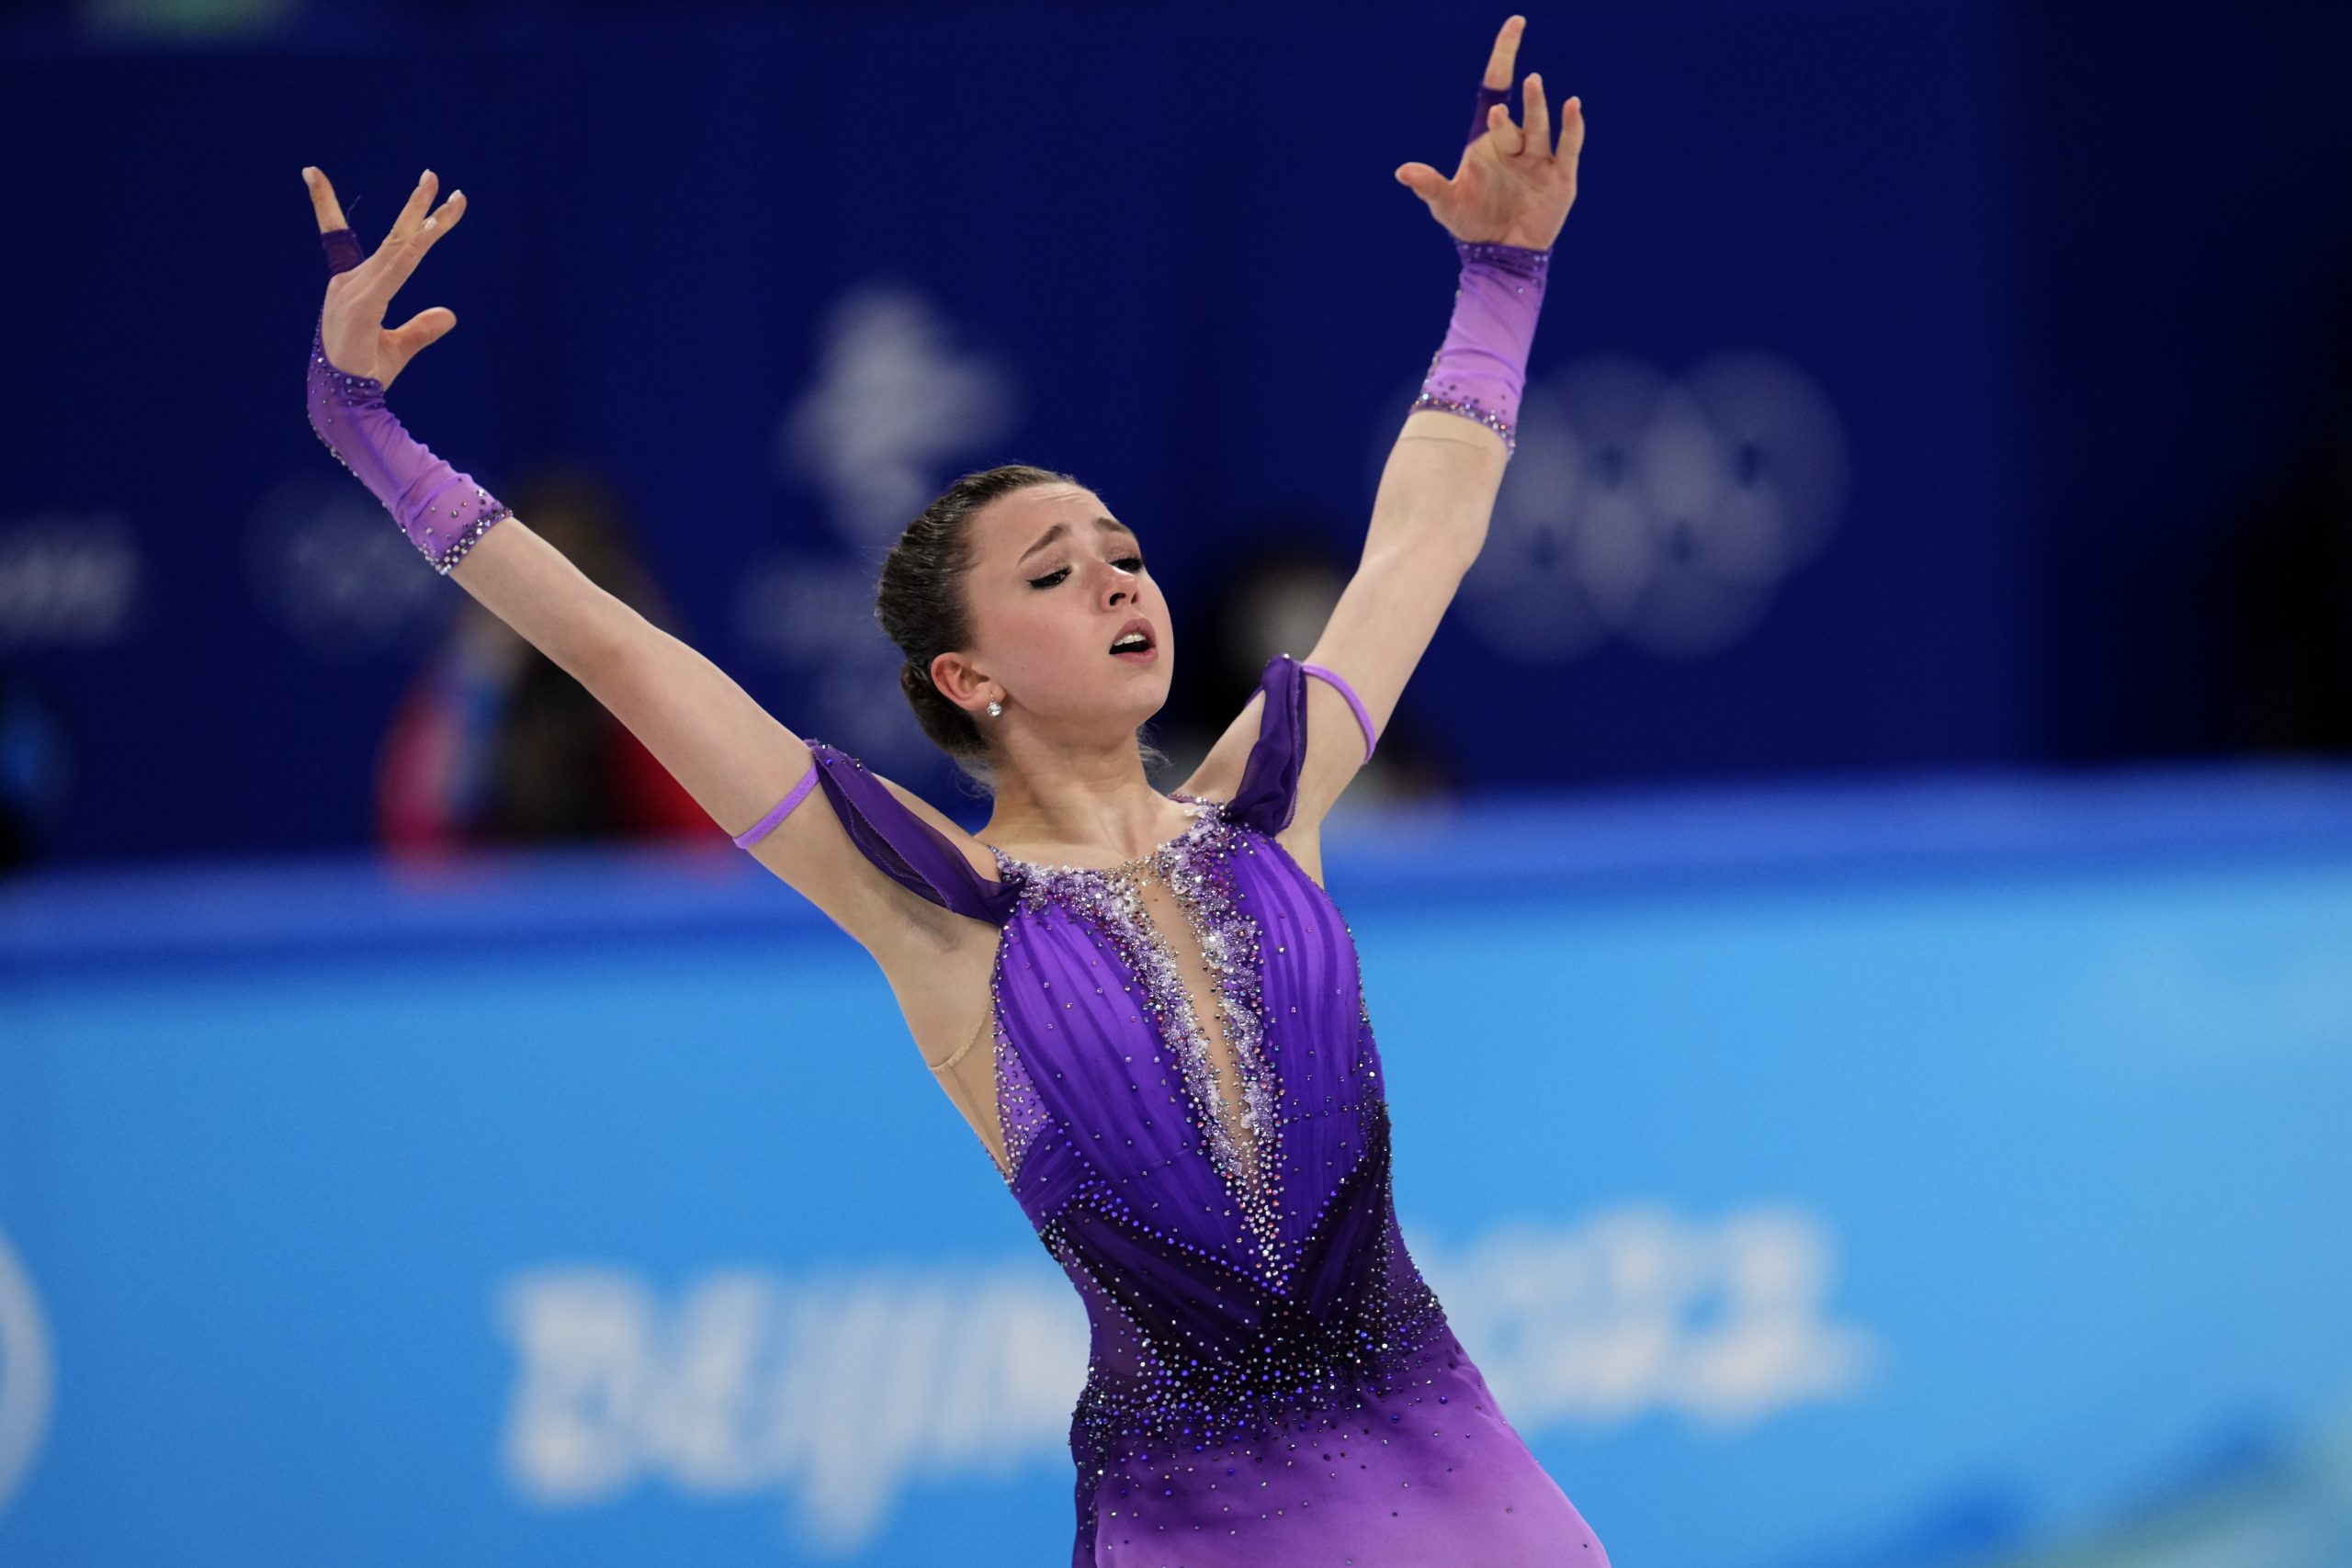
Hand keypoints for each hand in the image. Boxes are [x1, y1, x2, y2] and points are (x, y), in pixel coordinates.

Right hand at [303, 166, 467, 392]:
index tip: (311, 171)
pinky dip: (413, 247)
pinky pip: (396, 268)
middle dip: (414, 206)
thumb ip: (421, 329)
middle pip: (391, 237)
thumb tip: (448, 314)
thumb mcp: (399, 349)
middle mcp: (351, 282)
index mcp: (353, 287)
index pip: (337, 236)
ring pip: (400, 247)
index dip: (324, 204)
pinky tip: (431, 229)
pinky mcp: (364, 304)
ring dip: (425, 219)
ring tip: (447, 195)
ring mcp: (355, 291)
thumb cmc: (365, 375)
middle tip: (434, 176)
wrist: (346, 403)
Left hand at [1395, 16, 1583, 251]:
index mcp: (1488, 141)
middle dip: (1511, 110)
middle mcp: (1516, 143)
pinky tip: (1572, 105)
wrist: (1500, 255)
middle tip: (1506, 101)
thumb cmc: (1472, 225)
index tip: (1516, 24)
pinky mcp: (1560, 176)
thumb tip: (1402, 171)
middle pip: (1515, 117)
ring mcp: (1539, 158)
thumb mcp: (1447, 205)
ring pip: (1539, 127)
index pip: (1497, 88)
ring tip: (1534, 83)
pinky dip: (1571, 127)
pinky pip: (1568, 146)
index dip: (1504, 55)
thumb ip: (1429, 186)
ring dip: (1536, 107)